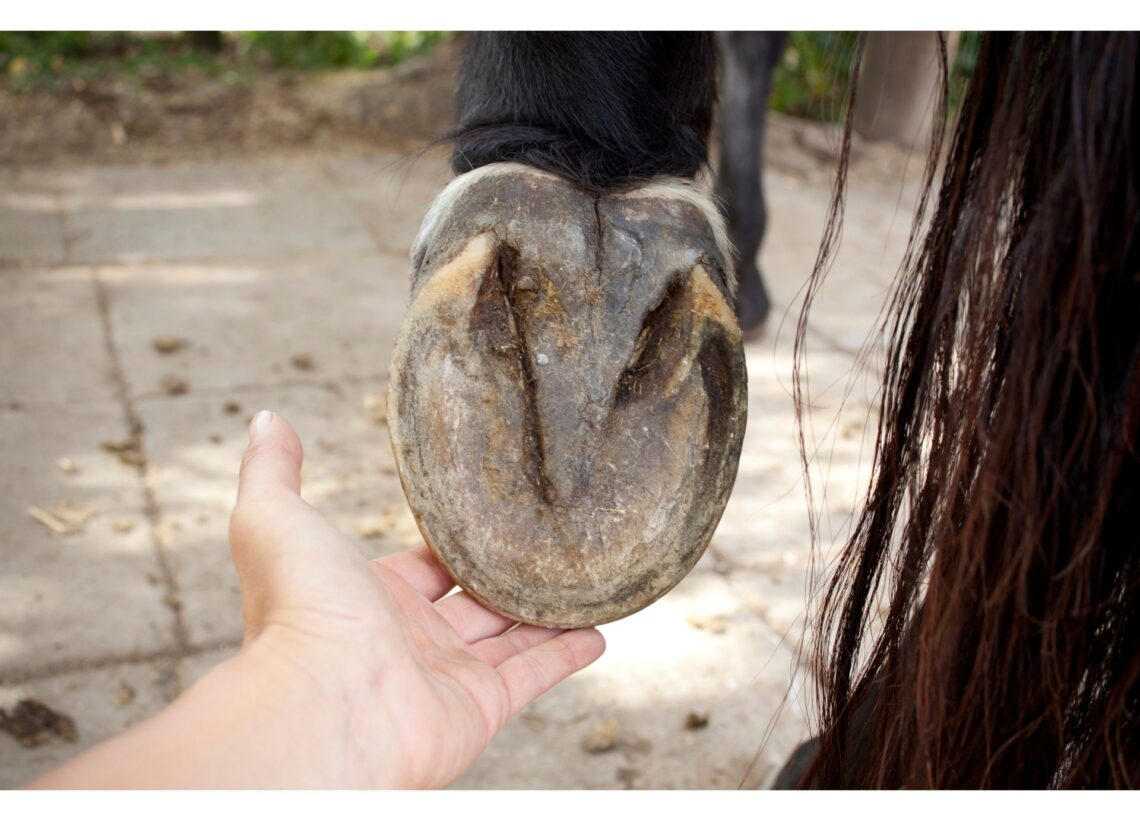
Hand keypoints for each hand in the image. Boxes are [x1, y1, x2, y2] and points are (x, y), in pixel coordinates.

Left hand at [228, 410, 605, 786]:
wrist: (326, 706)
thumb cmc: (299, 613)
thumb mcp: (276, 518)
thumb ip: (272, 470)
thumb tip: (266, 420)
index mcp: (368, 597)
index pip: (421, 564)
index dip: (454, 541)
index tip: (491, 512)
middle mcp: (408, 638)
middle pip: (471, 601)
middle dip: (506, 575)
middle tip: (546, 543)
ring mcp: (447, 675)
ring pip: (510, 637)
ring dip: (545, 612)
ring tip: (580, 582)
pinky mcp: (483, 706)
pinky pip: (535, 676)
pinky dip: (568, 655)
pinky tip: (597, 633)